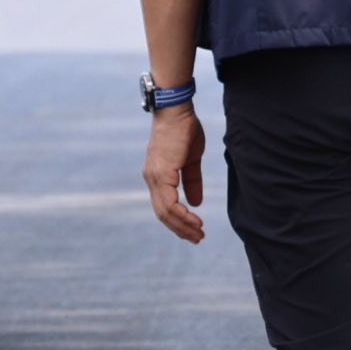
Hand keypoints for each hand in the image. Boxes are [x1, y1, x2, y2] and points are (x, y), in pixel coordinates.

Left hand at [142, 106, 205, 242]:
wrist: (176, 111)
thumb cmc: (184, 130)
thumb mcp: (191, 160)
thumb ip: (192, 181)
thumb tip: (195, 203)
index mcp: (157, 176)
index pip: (164, 206)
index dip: (178, 221)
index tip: (194, 230)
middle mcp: (152, 179)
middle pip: (162, 214)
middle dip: (180, 229)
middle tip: (197, 239)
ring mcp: (154, 177)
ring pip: (165, 212)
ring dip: (182, 225)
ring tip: (198, 234)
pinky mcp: (161, 173)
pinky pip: (169, 203)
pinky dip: (181, 215)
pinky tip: (194, 219)